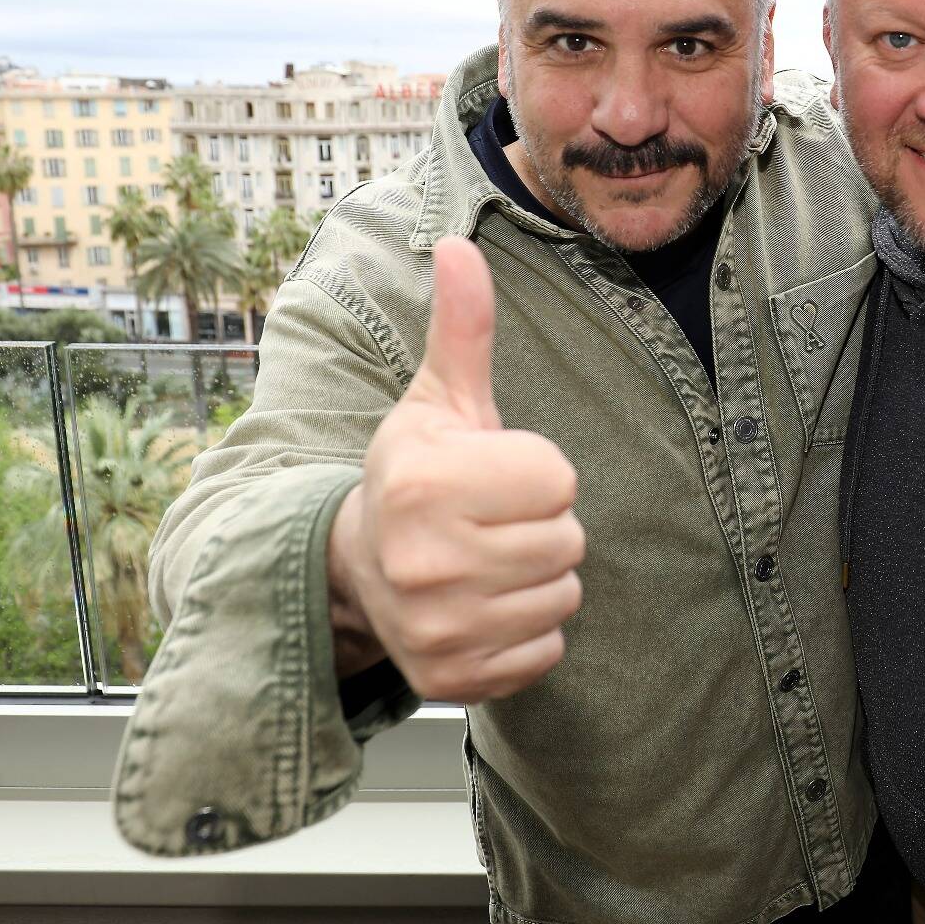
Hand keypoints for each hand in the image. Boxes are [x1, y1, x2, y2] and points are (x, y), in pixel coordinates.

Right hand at [326, 237, 583, 702]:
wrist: (356, 569)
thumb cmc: (417, 473)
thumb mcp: (440, 400)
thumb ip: (464, 329)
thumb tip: (458, 244)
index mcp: (424, 484)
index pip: (559, 478)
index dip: (538, 470)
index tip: (493, 474)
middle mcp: (424, 562)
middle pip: (568, 540)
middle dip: (543, 525)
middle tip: (492, 521)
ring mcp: (436, 629)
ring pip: (563, 597)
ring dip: (539, 579)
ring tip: (488, 561)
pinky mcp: (453, 679)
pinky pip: (546, 652)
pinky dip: (528, 632)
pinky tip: (485, 607)